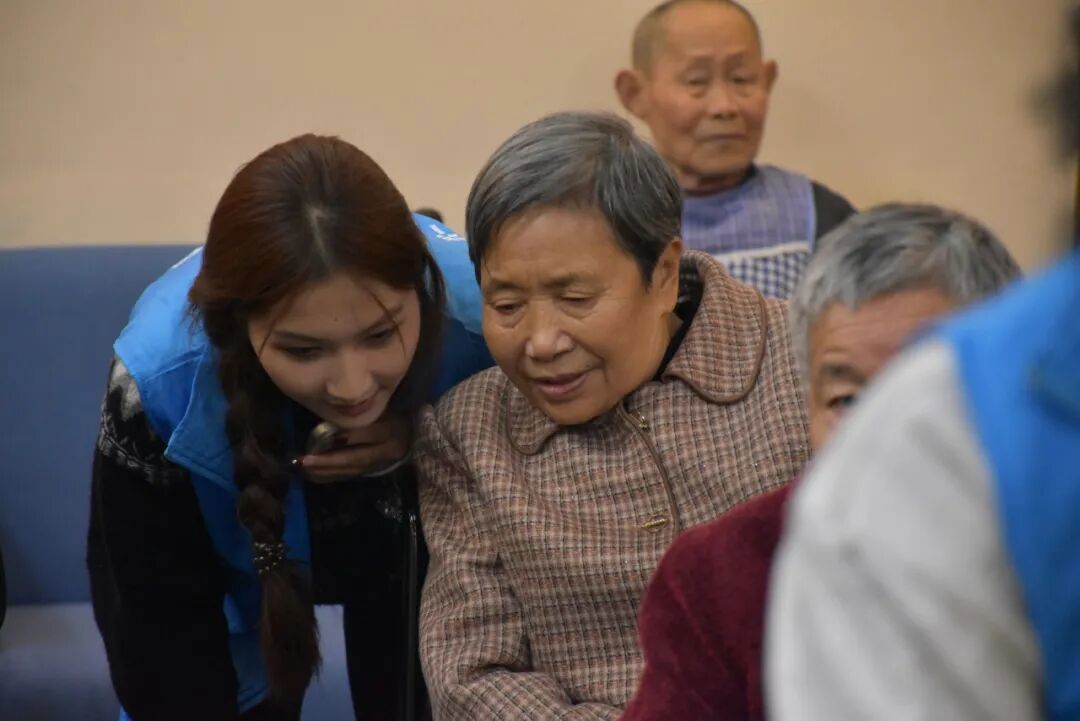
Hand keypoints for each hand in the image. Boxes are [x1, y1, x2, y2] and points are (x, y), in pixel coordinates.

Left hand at [296, 415, 410, 482]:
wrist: (408, 433)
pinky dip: (329, 476)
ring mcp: (380, 464)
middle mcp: (388, 451)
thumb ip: (362, 409)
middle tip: (306, 460)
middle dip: (330, 460)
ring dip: (325, 470)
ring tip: (304, 468)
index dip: (350, 436)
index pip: (370, 433)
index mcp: (391, 429)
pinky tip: (312, 475)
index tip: (328, 435)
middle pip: (357, 457)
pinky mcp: (371, 471)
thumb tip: (331, 408)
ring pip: (351, 470)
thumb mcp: (381, 407)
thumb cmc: (390, 412)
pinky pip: (348, 476)